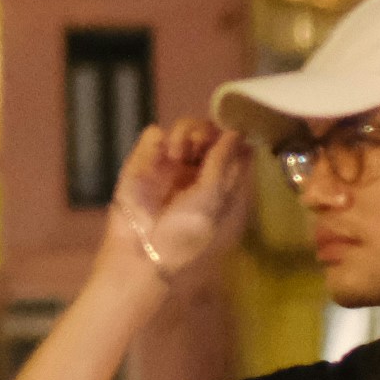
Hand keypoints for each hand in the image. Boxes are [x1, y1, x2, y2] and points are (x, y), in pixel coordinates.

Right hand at [103, 120, 252, 289]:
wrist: (142, 250)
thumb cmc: (185, 231)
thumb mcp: (213, 199)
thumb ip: (223, 163)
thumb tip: (236, 132)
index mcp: (221, 182)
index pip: (234, 148)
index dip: (233, 136)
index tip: (231, 132)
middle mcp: (198, 170)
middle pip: (209, 133)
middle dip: (208, 132)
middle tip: (201, 144)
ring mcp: (170, 163)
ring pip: (184, 128)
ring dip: (185, 133)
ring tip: (178, 153)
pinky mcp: (143, 160)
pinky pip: (153, 135)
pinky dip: (157, 140)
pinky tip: (162, 154)